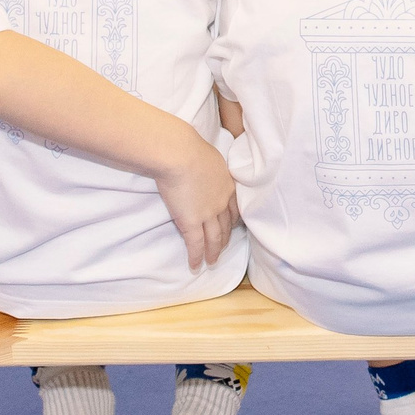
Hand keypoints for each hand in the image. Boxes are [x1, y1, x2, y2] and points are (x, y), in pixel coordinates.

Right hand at [152, 133, 240, 270]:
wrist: (180, 154)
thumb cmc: (190, 149)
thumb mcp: (209, 157)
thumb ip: (209, 168)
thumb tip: (202, 165)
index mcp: (227, 185)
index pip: (234, 208)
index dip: (233, 220)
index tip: (232, 228)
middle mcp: (222, 202)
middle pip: (226, 226)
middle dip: (224, 239)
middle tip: (222, 249)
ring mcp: (207, 214)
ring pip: (214, 239)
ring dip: (213, 252)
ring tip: (211, 262)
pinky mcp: (191, 222)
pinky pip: (195, 244)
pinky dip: (196, 256)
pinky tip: (195, 265)